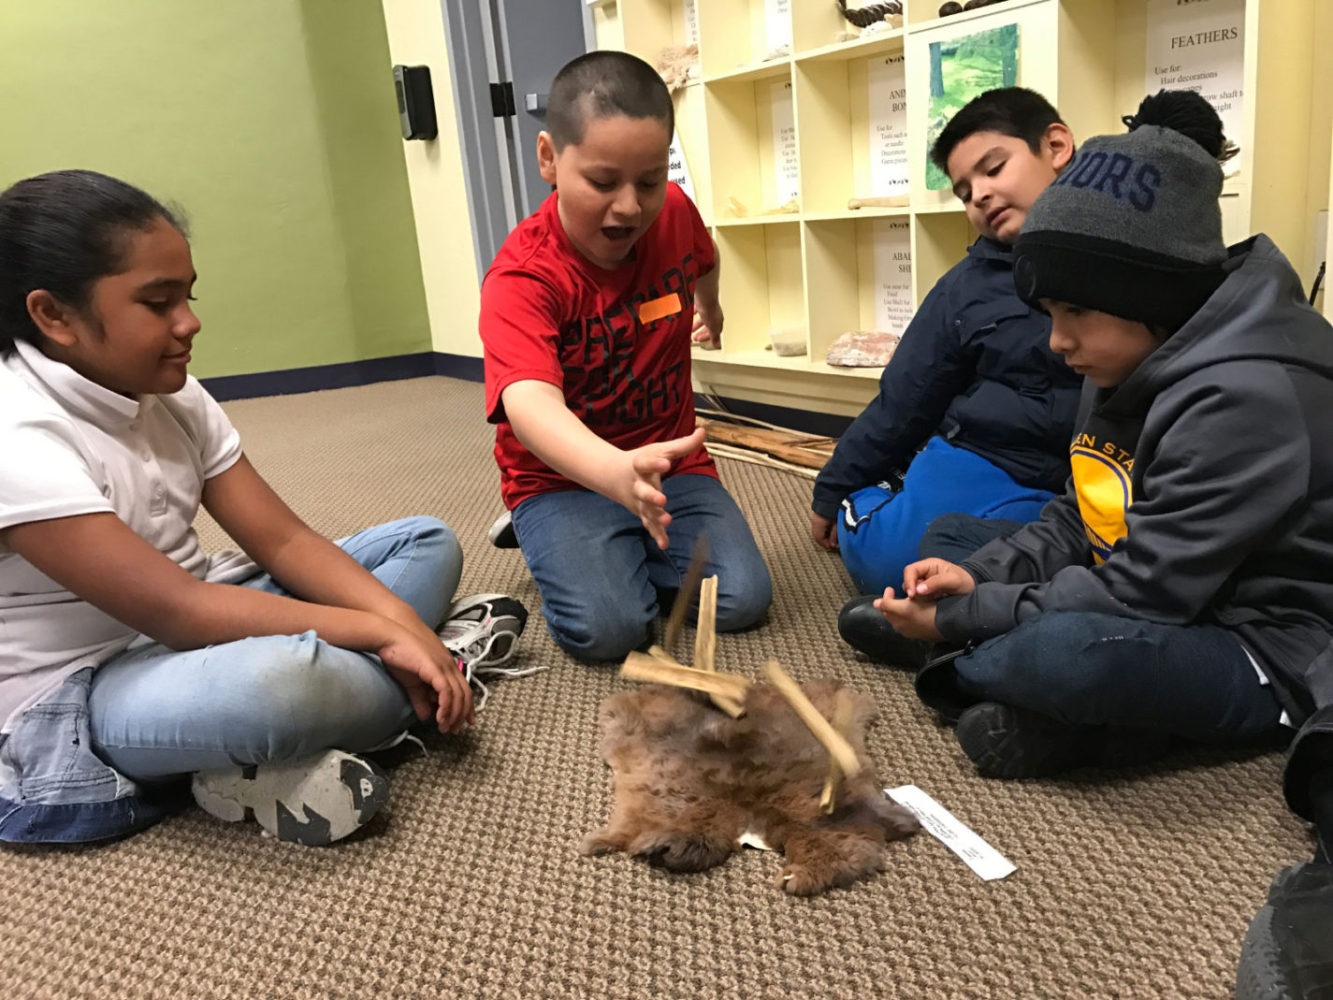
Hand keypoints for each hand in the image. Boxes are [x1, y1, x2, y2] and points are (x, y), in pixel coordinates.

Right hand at [375, 621, 473, 733]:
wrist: (389, 635)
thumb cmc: (400, 654)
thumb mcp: (412, 682)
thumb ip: (420, 698)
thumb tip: (425, 716)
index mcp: (447, 666)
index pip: (464, 689)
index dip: (466, 707)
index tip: (465, 722)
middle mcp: (449, 665)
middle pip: (465, 694)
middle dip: (462, 715)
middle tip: (454, 730)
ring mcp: (444, 666)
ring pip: (458, 695)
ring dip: (453, 715)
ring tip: (445, 728)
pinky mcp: (435, 668)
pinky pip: (446, 691)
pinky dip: (446, 707)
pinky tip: (440, 718)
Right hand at [619, 427, 706, 548]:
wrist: (613, 476)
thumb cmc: (642, 461)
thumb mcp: (659, 450)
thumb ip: (682, 444)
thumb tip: (704, 431)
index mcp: (639, 465)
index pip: (645, 463)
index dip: (655, 463)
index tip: (666, 463)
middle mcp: (637, 485)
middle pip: (642, 491)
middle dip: (651, 496)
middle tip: (663, 499)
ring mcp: (638, 501)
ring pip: (646, 511)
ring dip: (656, 517)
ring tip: (668, 520)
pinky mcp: (642, 513)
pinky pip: (649, 525)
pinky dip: (656, 535)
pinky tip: (664, 544)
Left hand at [691, 301, 722, 348]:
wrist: (704, 295)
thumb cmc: (710, 309)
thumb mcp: (712, 327)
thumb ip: (714, 336)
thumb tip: (717, 344)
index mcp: (718, 320)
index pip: (714, 332)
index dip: (706, 337)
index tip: (699, 340)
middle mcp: (714, 314)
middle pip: (708, 325)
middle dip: (701, 332)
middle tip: (694, 337)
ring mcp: (707, 308)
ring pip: (702, 318)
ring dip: (696, 324)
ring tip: (689, 327)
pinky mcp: (700, 302)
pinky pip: (696, 309)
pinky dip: (693, 314)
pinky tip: (688, 315)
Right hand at [810, 511, 837, 549]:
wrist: (833, 493)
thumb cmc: (836, 508)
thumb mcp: (837, 523)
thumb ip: (834, 535)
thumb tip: (833, 545)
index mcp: (818, 524)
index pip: (819, 538)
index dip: (826, 544)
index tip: (833, 546)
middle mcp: (814, 521)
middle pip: (817, 535)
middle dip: (825, 540)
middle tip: (833, 542)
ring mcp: (815, 517)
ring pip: (818, 530)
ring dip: (825, 534)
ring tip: (833, 536)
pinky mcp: (818, 514)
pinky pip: (819, 525)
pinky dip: (824, 529)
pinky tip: (831, 529)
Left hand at [872, 587, 942, 640]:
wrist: (950, 624)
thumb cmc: (934, 605)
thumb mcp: (917, 596)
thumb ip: (896, 599)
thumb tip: (875, 603)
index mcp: (900, 612)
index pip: (884, 605)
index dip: (885, 596)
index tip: (890, 588)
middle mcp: (900, 624)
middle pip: (888, 614)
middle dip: (888, 604)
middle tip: (893, 594)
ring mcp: (907, 631)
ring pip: (895, 620)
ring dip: (895, 612)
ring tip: (902, 604)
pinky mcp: (915, 635)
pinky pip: (903, 626)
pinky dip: (902, 618)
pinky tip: (911, 614)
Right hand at [901, 558, 975, 600]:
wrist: (972, 590)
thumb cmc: (964, 581)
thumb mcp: (953, 580)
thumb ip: (936, 583)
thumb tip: (918, 590)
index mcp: (929, 565)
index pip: (910, 570)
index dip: (908, 582)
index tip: (912, 595)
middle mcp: (924, 573)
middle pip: (908, 580)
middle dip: (910, 590)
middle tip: (917, 601)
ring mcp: (924, 583)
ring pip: (911, 589)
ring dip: (915, 597)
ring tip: (925, 602)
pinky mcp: (926, 593)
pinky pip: (917, 597)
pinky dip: (919, 602)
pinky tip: (926, 605)